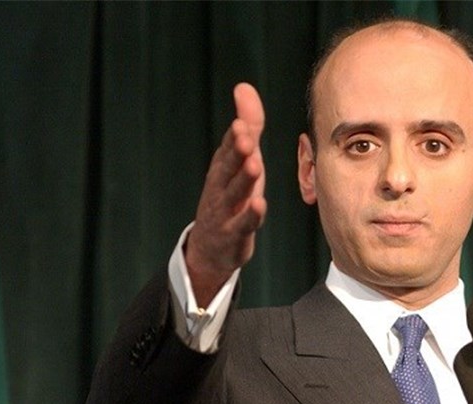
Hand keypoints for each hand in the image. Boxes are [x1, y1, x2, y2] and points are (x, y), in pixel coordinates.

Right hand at [185, 83, 266, 306]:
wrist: (211, 248)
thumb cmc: (232, 196)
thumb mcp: (241, 160)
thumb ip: (248, 126)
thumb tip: (244, 87)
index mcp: (222, 167)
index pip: (227, 148)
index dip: (235, 136)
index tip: (242, 123)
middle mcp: (220, 187)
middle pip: (227, 168)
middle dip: (236, 153)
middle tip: (246, 137)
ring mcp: (225, 211)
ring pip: (235, 194)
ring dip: (244, 180)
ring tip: (255, 165)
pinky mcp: (234, 234)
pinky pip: (243, 224)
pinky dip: (251, 215)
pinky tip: (260, 205)